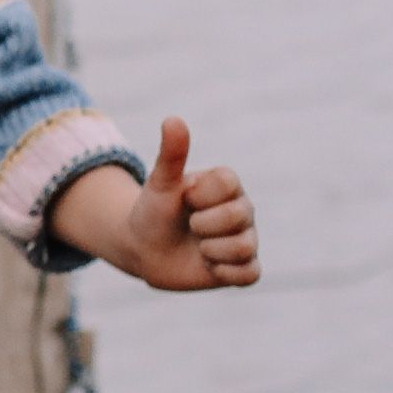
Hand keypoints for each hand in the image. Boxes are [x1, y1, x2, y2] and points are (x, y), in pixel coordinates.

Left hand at [48, 117, 258, 289]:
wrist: (143, 250)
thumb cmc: (153, 212)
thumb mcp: (159, 184)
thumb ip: (171, 155)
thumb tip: (173, 119)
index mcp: (227, 185)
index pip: (228, 183)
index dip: (200, 195)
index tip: (185, 200)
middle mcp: (243, 210)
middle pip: (238, 217)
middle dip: (202, 225)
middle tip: (189, 226)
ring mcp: (245, 239)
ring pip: (244, 248)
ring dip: (210, 251)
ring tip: (197, 247)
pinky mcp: (243, 268)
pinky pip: (249, 274)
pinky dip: (223, 272)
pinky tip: (207, 265)